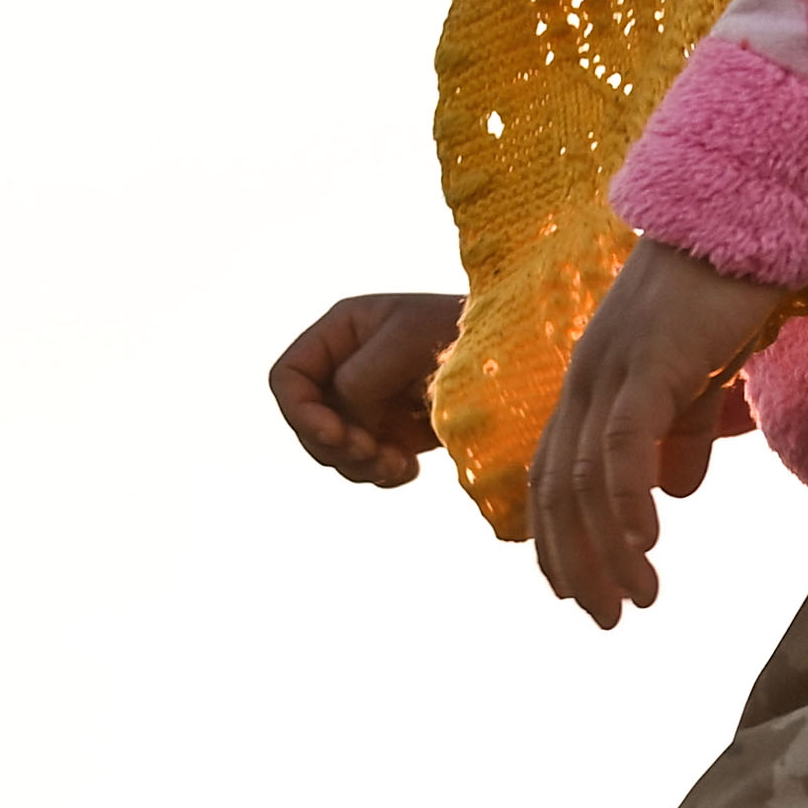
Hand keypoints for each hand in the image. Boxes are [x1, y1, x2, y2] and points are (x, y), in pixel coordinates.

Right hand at [269, 287, 461, 486]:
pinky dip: (382, 475)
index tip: (338, 435)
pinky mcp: (395, 432)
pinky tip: (410, 469)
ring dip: (359, 466)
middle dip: (334, 446)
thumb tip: (343, 414)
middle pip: (306, 423)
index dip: (300, 412)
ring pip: (335, 451)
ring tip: (398, 465)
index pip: (288, 378)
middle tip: (373, 454)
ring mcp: (370, 403)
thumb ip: (362, 374)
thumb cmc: (466, 332)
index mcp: (341, 332)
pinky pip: (367, 466)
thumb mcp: (408, 340)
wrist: (519, 358)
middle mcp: (347, 367)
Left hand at [528, 236, 803, 628]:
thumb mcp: (700, 374)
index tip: (578, 594)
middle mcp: (586, 377)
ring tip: (640, 600)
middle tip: (606, 620)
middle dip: (576, 563)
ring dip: (610, 549)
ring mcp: (611, 368)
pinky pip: (623, 444)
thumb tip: (678, 492)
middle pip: (557, 488)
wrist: (749, 215)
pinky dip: (627, 501)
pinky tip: (645, 544)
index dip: (558, 540)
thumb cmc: (727, 290)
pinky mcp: (647, 361)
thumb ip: (682, 429)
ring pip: (587, 478)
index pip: (554, 474)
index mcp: (592, 381)